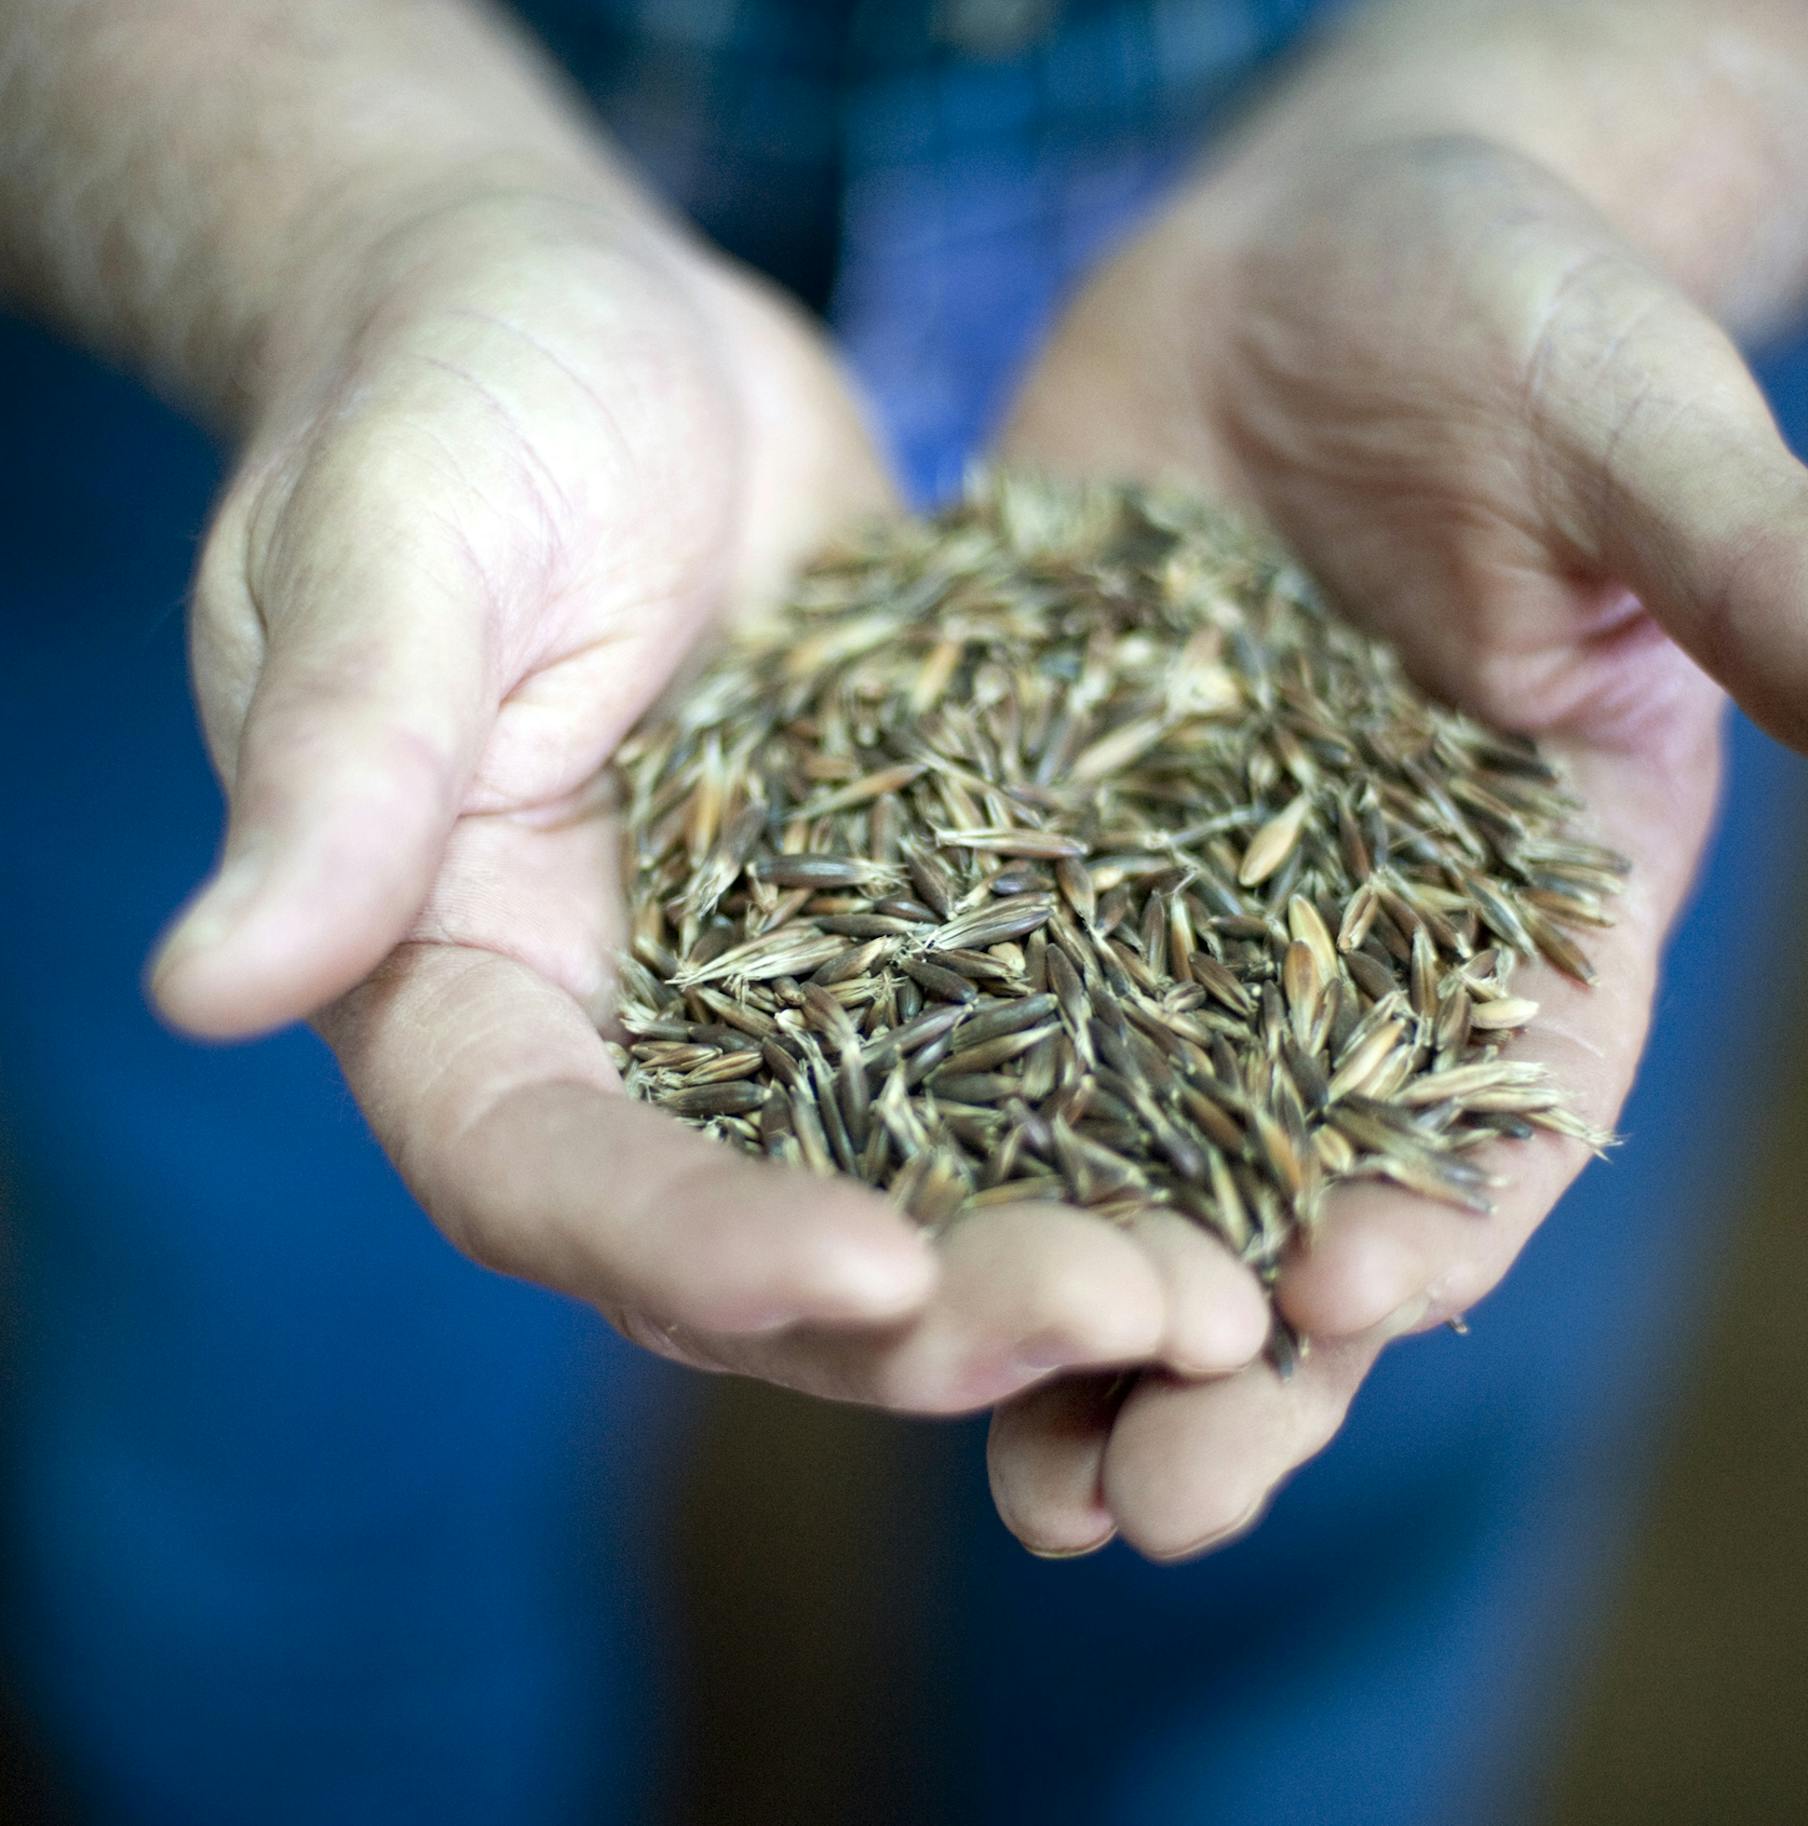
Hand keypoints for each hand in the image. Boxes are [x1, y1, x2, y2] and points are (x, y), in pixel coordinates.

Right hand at [153, 194, 1261, 1408]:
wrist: (593, 325)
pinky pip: (1035, 1046)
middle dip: (956, 1311)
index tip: (870, 1269)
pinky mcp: (922, 926)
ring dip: (1081, 1252)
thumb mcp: (389, 555)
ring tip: (1255, 1288)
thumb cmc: (447, 405)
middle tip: (1158, 1315)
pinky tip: (1298, 1136)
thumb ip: (332, 767)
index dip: (701, 1246)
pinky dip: (1149, 1108)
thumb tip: (203, 986)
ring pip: (932, 1184)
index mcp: (467, 996)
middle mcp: (634, 1043)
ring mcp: (790, 1000)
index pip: (556, 1180)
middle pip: (777, 1242)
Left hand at [987, 134, 1807, 1555]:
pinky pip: (962, 1008)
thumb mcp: (1644, 440)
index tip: (1344, 1296)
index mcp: (1532, 908)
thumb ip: (1783, 587)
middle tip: (1136, 1507)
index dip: (1439, 1216)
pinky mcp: (1031, 850)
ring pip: (1120, 1157)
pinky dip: (910, 1129)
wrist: (1320, 253)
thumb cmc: (1523, 324)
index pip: (1505, 1113)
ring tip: (982, 1459)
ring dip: (1059, 1319)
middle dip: (1228, 1362)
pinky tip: (833, 1238)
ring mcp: (1174, 920)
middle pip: (1296, 1197)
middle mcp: (1349, 957)